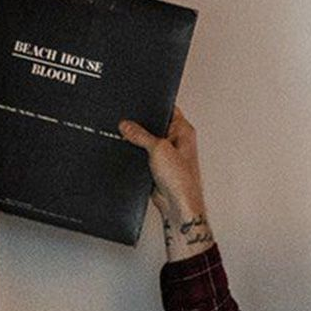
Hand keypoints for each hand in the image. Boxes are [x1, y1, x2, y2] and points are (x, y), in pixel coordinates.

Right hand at [119, 106, 206, 224]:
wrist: (178, 205)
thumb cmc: (181, 180)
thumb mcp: (158, 149)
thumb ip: (140, 135)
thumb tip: (127, 125)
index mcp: (183, 130)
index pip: (167, 109)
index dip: (153, 106)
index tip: (138, 105)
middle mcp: (177, 141)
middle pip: (155, 125)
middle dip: (142, 126)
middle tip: (131, 125)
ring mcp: (167, 154)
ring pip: (148, 142)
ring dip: (140, 144)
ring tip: (133, 143)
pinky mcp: (158, 167)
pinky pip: (144, 156)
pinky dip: (138, 157)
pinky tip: (134, 157)